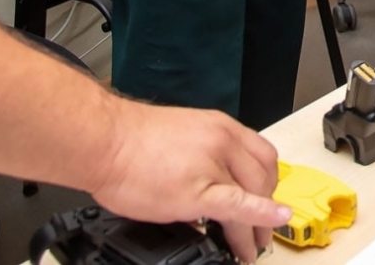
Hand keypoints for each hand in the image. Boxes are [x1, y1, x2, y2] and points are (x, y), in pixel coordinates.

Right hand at [89, 100, 290, 261]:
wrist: (104, 140)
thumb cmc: (129, 139)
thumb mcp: (184, 134)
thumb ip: (206, 155)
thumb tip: (215, 182)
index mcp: (220, 127)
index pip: (263, 155)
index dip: (269, 183)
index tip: (269, 200)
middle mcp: (222, 142)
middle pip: (263, 178)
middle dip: (267, 207)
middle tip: (264, 230)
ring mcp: (211, 166)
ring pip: (252, 196)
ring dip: (258, 225)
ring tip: (251, 247)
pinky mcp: (197, 191)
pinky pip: (238, 206)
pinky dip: (259, 215)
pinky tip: (268, 224)